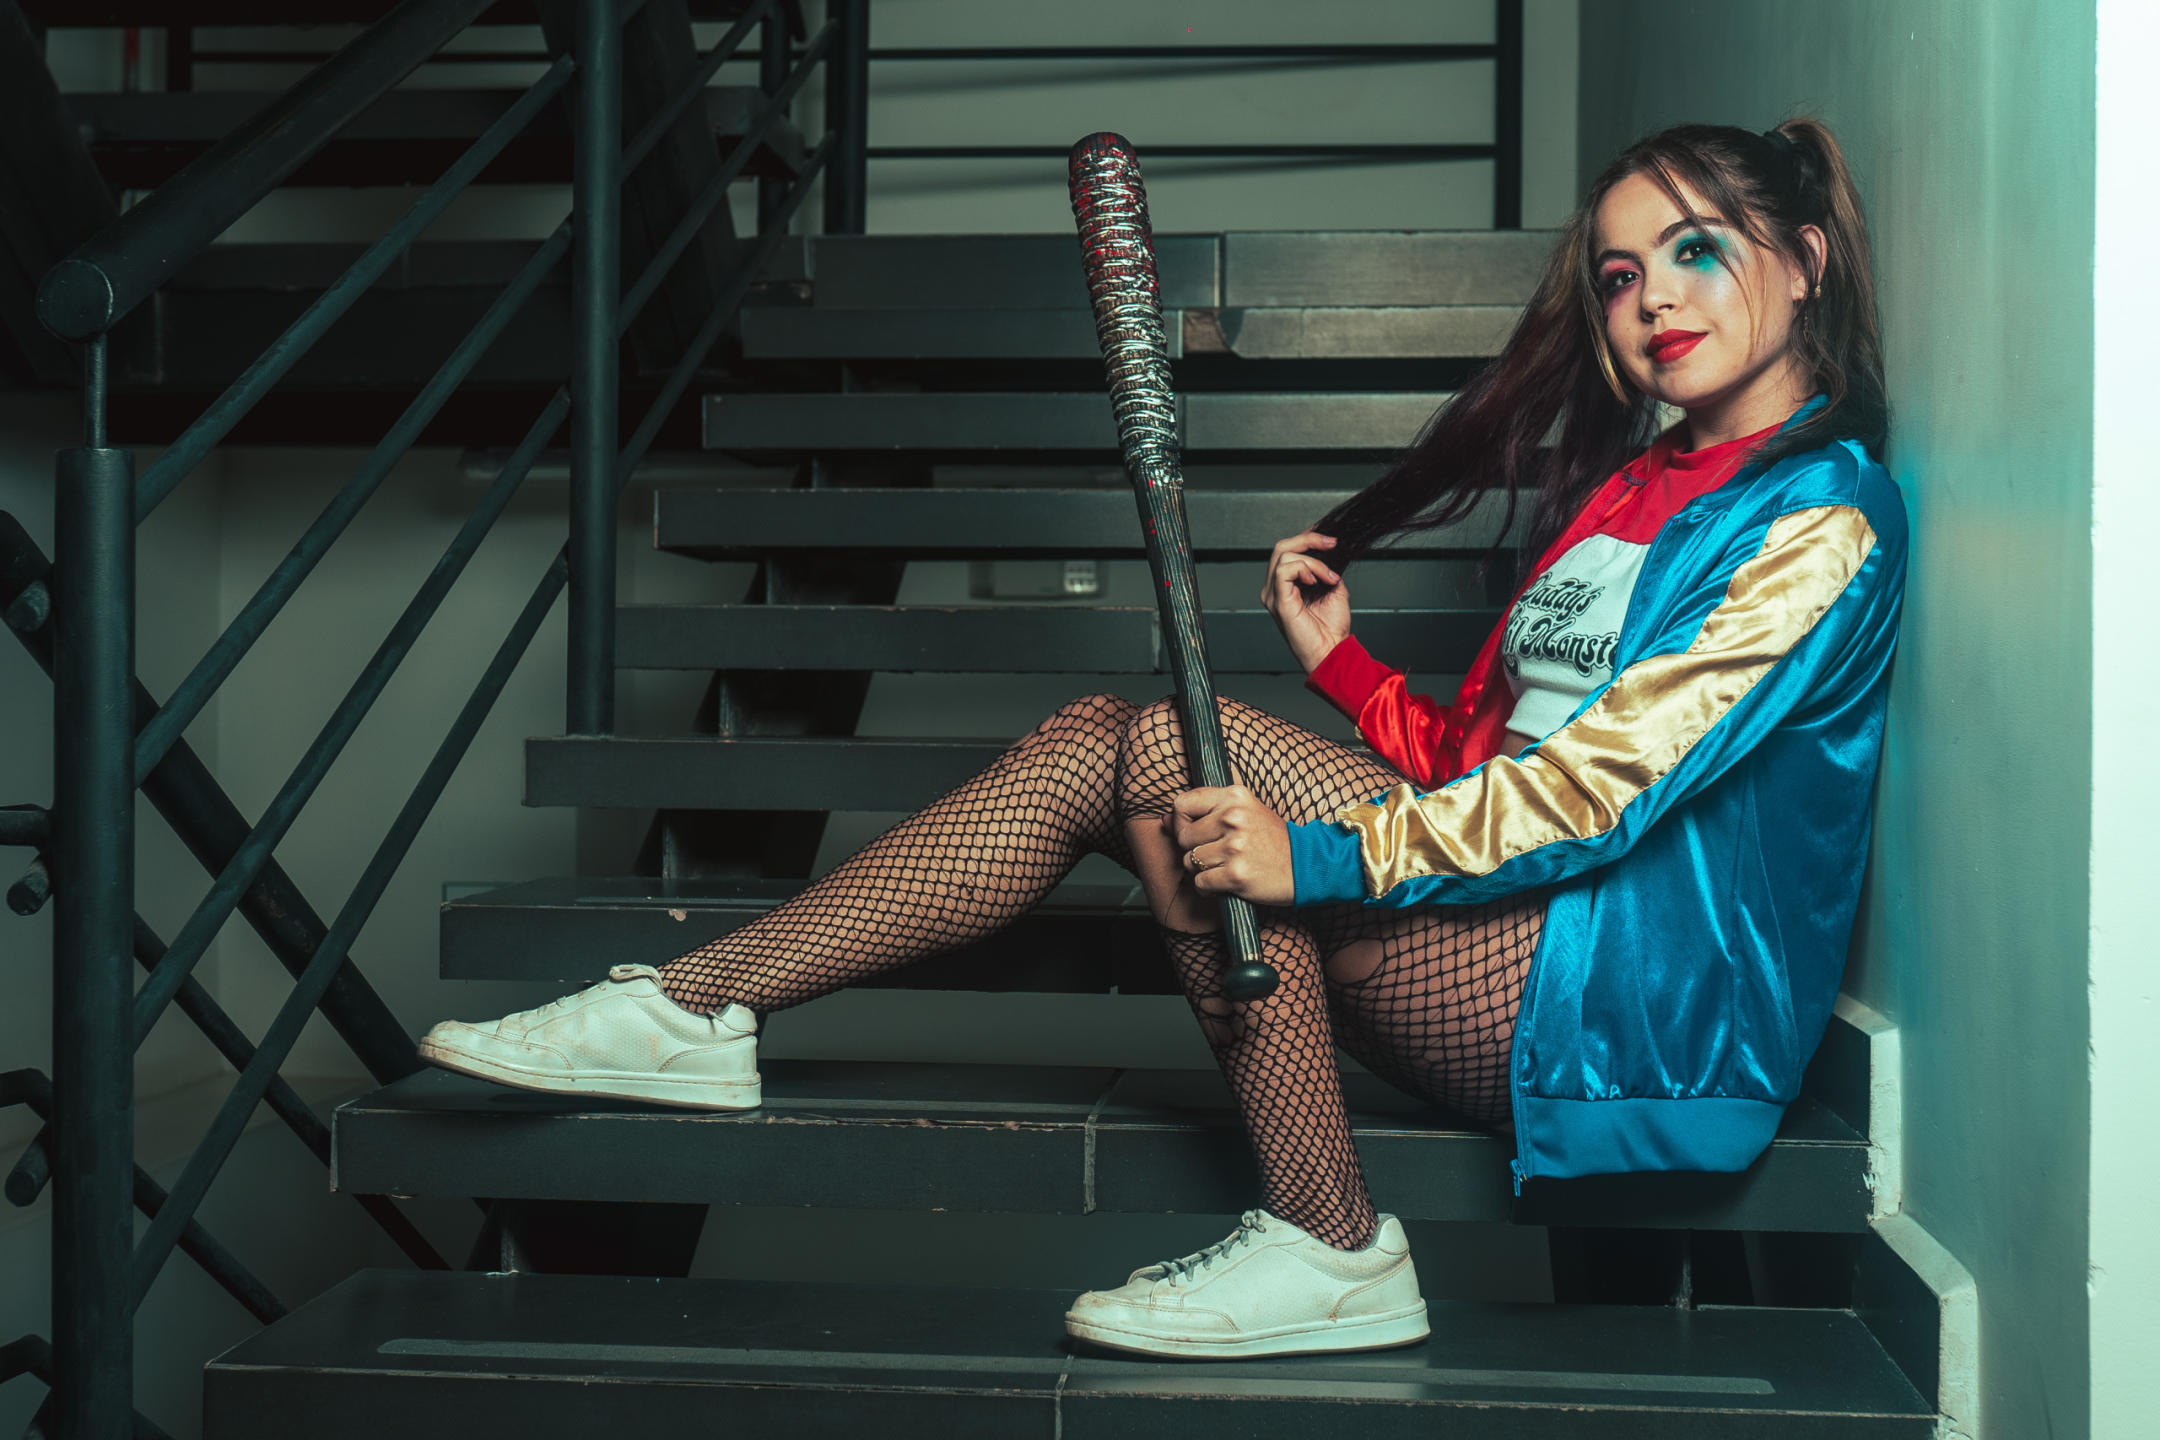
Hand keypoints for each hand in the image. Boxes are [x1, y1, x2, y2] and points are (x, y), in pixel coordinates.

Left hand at [1164, 785, 1294, 905]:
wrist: (1307, 865)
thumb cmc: (1272, 840)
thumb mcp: (1244, 813)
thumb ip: (1205, 813)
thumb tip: (1164, 821)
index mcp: (1234, 796)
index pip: (1182, 804)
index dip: (1181, 821)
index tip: (1194, 832)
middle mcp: (1233, 818)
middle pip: (1183, 836)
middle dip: (1193, 849)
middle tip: (1216, 853)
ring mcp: (1234, 847)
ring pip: (1189, 861)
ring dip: (1202, 870)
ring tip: (1224, 867)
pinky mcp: (1235, 874)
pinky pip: (1200, 883)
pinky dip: (1208, 888)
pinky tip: (1226, 882)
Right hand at [1261, 530, 1350, 674]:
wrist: (1332, 651)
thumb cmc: (1331, 627)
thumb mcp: (1333, 588)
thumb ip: (1326, 568)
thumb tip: (1329, 549)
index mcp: (1285, 584)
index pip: (1289, 550)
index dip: (1308, 537)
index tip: (1330, 537)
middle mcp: (1274, 587)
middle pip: (1282, 547)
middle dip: (1309, 539)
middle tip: (1332, 543)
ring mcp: (1273, 594)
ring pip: (1284, 555)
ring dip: (1314, 561)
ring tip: (1330, 577)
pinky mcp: (1278, 601)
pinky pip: (1285, 570)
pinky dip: (1306, 568)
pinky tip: (1318, 581)